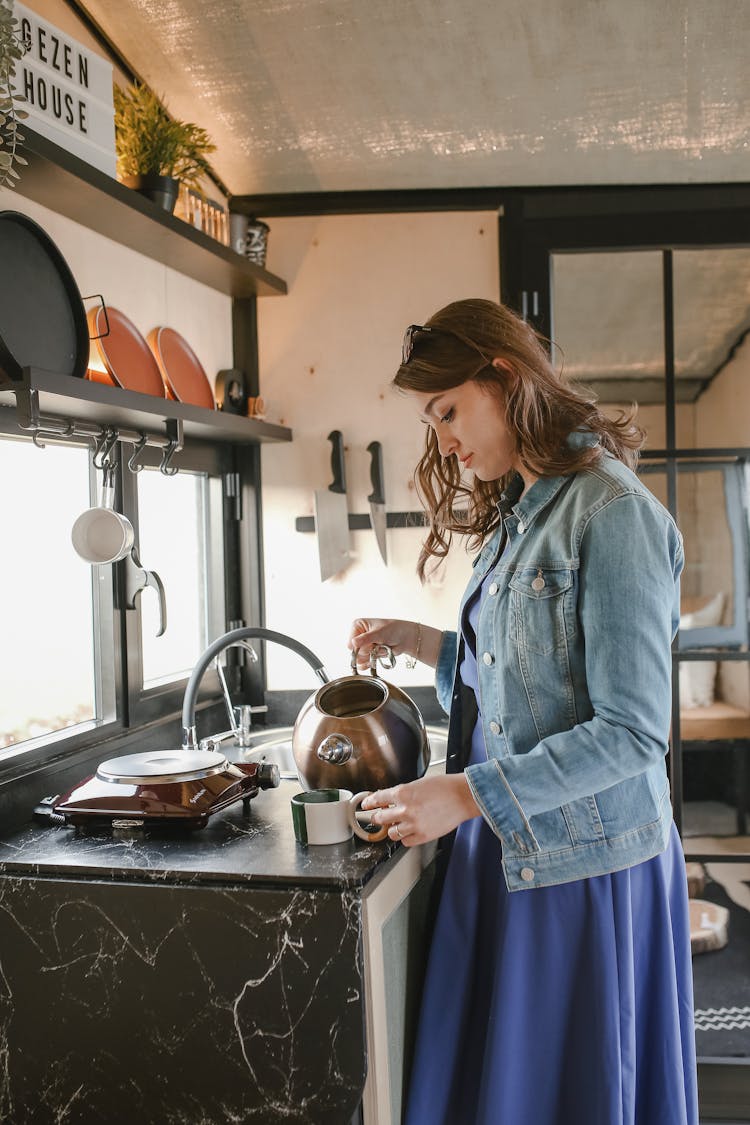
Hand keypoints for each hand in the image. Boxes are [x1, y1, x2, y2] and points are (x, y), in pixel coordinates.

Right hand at [348, 618, 442, 669]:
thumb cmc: (394, 630)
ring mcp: (363, 646)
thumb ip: (366, 638)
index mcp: (358, 626)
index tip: (372, 642)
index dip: (360, 646)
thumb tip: (353, 643)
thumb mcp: (379, 632)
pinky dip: (370, 663)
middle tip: (379, 644)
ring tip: (381, 648)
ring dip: (372, 656)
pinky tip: (376, 659)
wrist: (405, 638)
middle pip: (355, 652)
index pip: (351, 642)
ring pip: (360, 659)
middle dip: (369, 651)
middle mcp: (359, 636)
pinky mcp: (368, 655)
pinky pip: (363, 665)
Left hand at [360, 774, 480, 845]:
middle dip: (376, 818)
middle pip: (380, 818)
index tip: (365, 805)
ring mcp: (413, 824)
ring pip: (391, 833)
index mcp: (403, 793)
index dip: (369, 803)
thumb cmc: (445, 787)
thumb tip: (391, 799)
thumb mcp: (418, 783)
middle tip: (376, 817)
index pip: (377, 799)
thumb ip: (403, 793)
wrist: (462, 797)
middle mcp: (405, 809)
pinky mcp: (422, 836)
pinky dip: (405, 838)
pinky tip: (409, 831)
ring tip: (396, 825)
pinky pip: (405, 842)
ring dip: (392, 828)